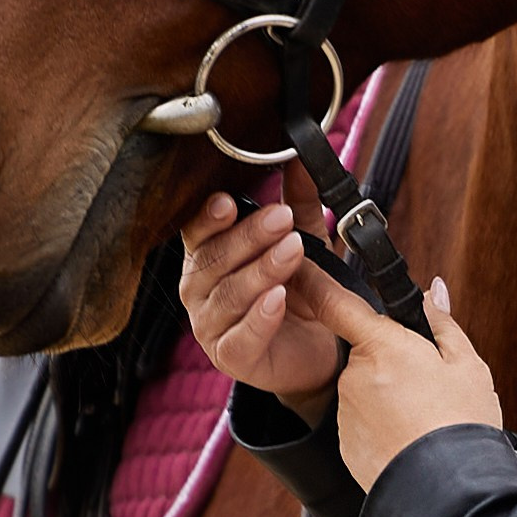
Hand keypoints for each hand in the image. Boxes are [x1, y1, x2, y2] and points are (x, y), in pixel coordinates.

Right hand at [179, 174, 341, 417]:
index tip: (230, 202)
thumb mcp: (304, 240)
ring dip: (260, 271)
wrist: (319, 346)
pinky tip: (278, 298)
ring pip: (228, 295)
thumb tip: (301, 158)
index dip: (209, 218)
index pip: (197, 232)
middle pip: (214, 259)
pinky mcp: (230, 357)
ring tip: (292, 251)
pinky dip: (260, 317)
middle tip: (283, 218)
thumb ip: (300, 203)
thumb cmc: (299, 290)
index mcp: (207, 256)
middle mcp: (199, 290)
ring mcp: (209, 326)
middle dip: (249, 237)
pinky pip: (240, 337)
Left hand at [292, 264, 502, 488]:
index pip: (336, 303)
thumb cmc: (460, 424)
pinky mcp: (347, 443)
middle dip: (391, 361)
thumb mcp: (466, 364)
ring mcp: (347, 412)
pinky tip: (411, 439)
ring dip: (390, 396)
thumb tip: (432, 293)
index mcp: (381, 346)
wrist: (446, 490)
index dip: (313, 281)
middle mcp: (354, 376)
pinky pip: (364, 422)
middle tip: (430, 383)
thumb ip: (442, 323)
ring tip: (425, 418)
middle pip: (367, 353)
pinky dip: (384, 426)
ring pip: (367, 390)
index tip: (296, 266)